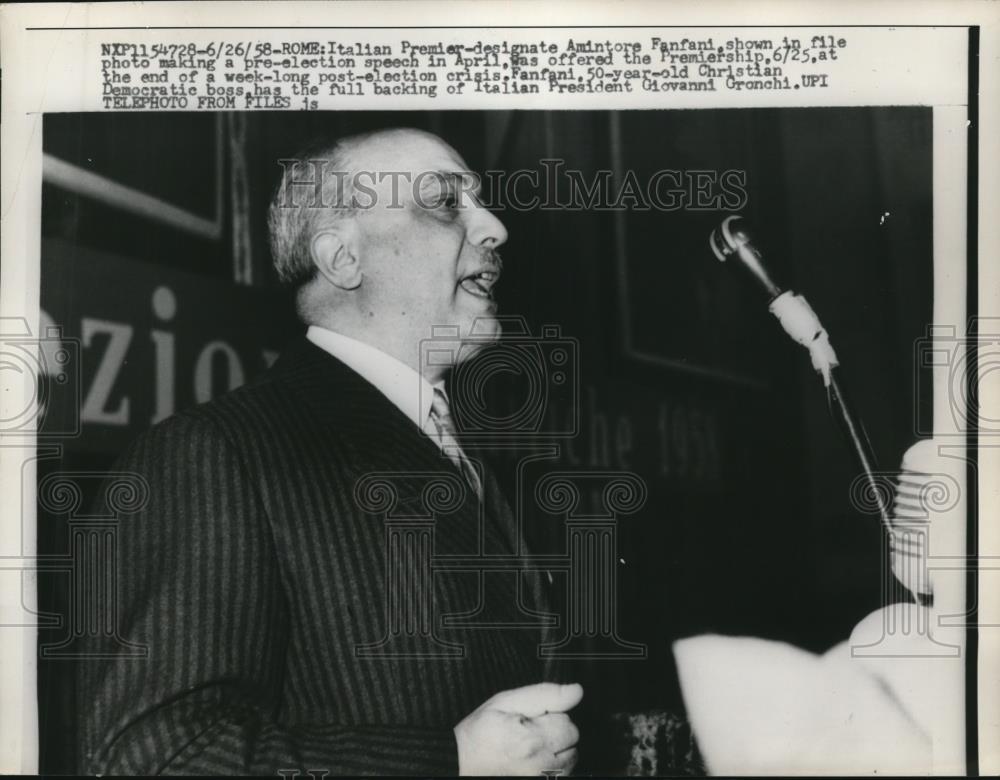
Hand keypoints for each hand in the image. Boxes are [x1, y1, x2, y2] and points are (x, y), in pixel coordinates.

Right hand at [453, 682, 582, 775]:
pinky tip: (534, 760)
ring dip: (557, 751)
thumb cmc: (479, 733)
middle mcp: (540, 763)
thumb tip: (576, 692)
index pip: (567, 722)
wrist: (459, 762)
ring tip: (531, 746)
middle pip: (572, 742)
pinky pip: (559, 777)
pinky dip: (552, 768)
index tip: (532, 719)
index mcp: (532, 738)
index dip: (550, 716)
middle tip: (530, 732)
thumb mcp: (505, 702)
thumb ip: (544, 695)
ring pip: (570, 761)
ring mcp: (540, 779)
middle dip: (556, 733)